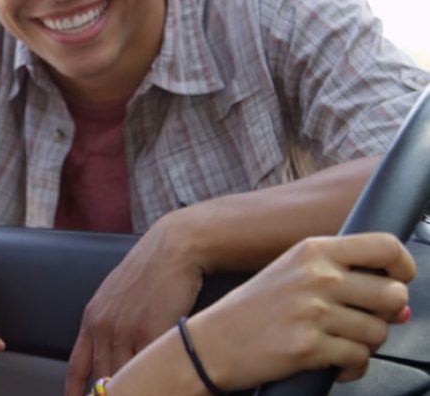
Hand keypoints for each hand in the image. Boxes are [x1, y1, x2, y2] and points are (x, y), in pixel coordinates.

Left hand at [63, 220, 203, 395]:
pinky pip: (149, 368)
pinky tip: (159, 385)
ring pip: (126, 376)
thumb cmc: (148, 270)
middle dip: (111, 392)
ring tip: (142, 391)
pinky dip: (154, 380)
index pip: (77, 365)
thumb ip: (107, 323)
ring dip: (135, 388)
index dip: (74, 390)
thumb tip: (107, 349)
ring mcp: (127, 330)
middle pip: (102, 377)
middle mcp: (104, 326)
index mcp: (92, 318)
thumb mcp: (114, 295)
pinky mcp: (152, 331)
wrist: (172, 248)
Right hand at [186, 233, 413, 389]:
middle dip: (385, 314)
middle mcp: (315, 277)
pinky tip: (332, 363)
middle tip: (361, 321)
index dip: (404, 265)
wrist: (210, 344)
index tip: (399, 279)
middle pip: (392, 293)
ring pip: (379, 332)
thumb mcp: (290, 275)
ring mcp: (313, 312)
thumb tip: (402, 305)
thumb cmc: (250, 311)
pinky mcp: (310, 347)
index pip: (384, 246)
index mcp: (311, 251)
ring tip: (338, 343)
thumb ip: (343, 279)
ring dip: (365, 344)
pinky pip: (359, 359)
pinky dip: (351, 367)